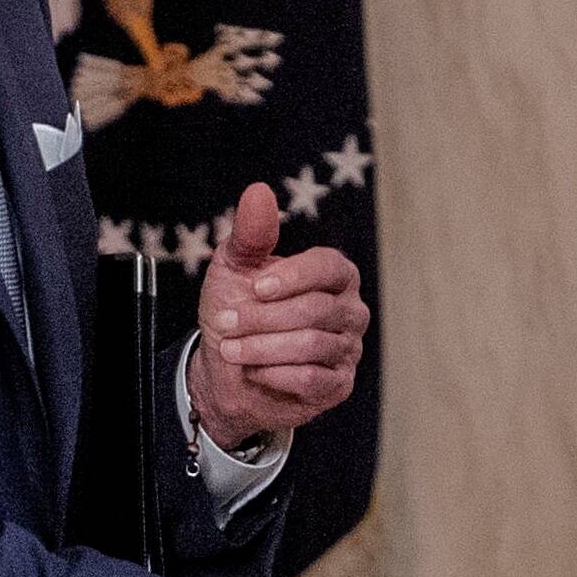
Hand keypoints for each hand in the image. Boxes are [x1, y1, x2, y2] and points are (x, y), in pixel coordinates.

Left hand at [189, 182, 369, 449]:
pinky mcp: (339, 384)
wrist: (227, 369)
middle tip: (227, 324)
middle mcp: (349, 309)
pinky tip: (255, 372)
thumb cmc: (237, 309)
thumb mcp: (235, 267)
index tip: (256, 288)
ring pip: (313, 345)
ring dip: (263, 348)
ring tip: (231, 349)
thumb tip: (259, 192)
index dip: (294, 277)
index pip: (328, 267)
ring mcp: (348, 348)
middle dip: (263, 319)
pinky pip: (314, 378)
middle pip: (316, 309)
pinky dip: (278, 375)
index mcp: (333, 274)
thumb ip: (251, 233)